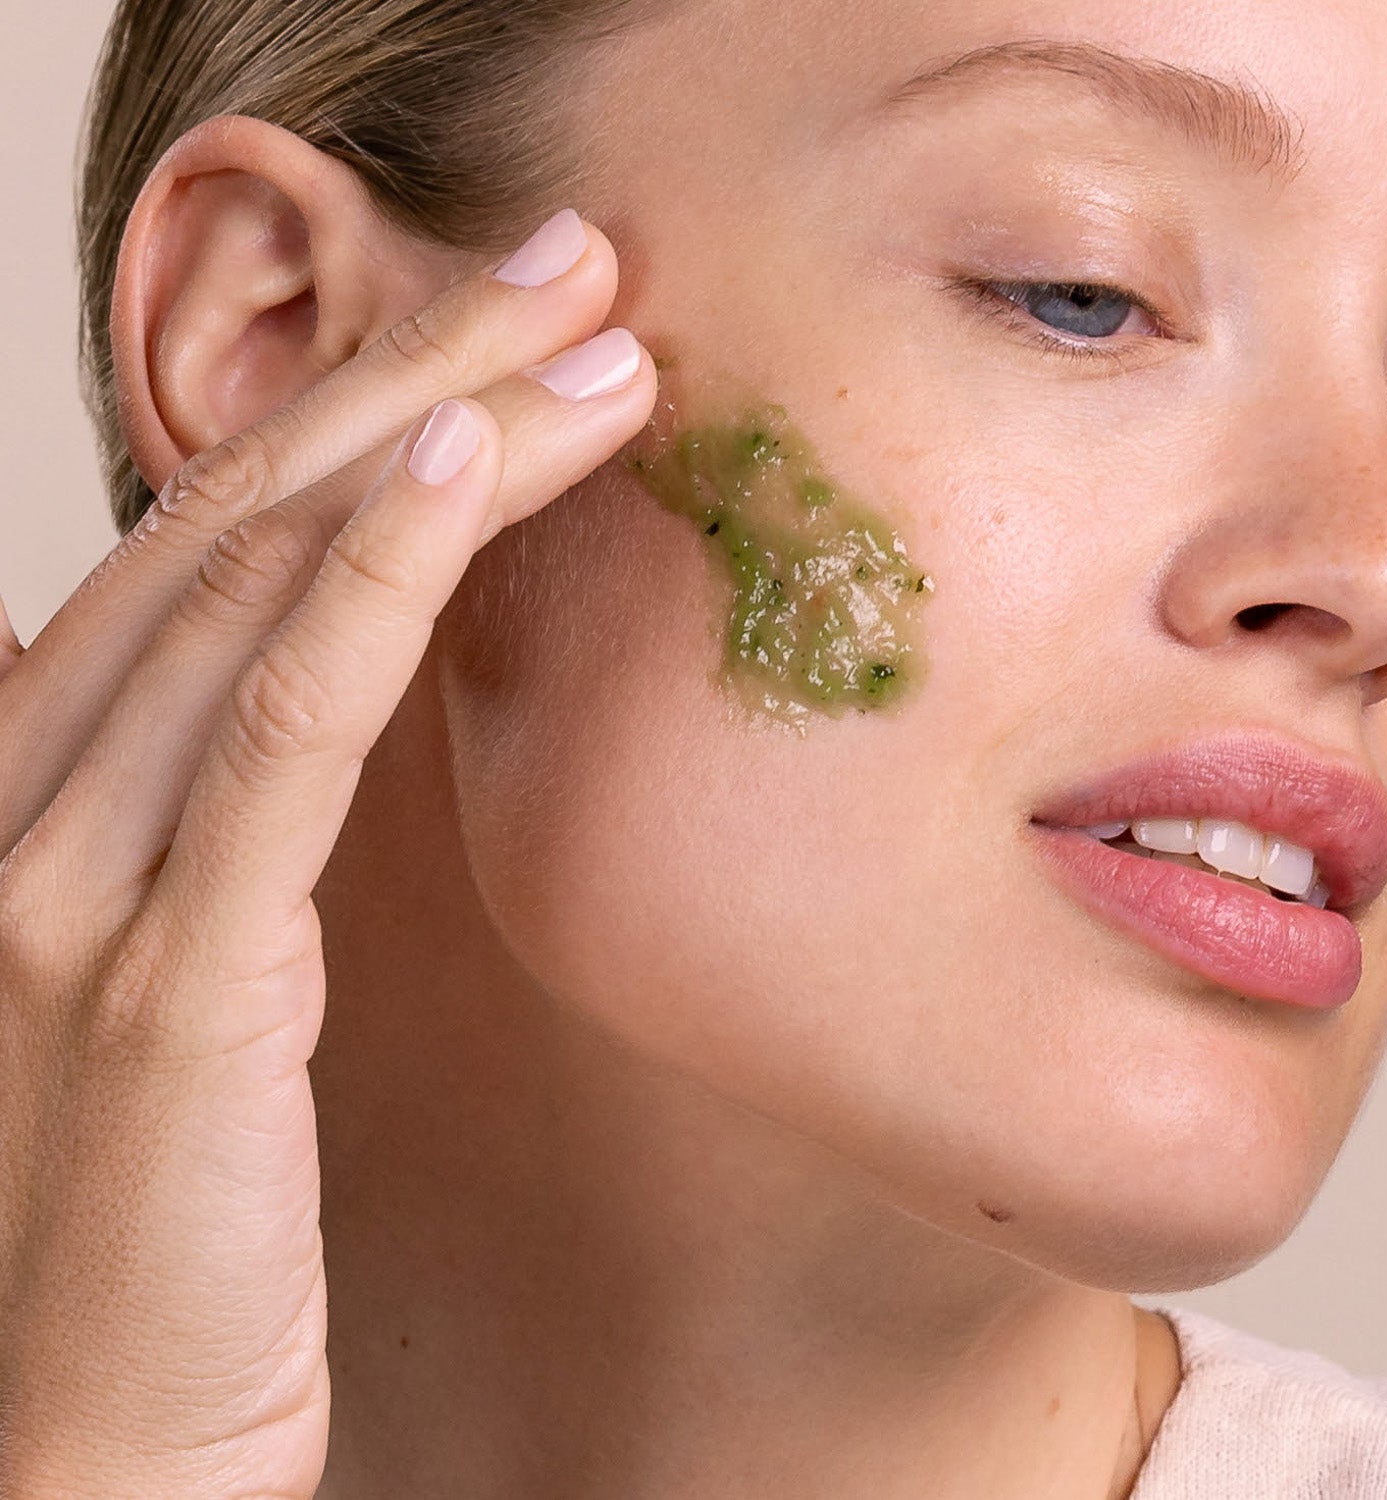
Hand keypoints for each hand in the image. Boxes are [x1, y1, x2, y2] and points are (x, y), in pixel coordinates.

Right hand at [0, 216, 655, 1497]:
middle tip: (576, 260)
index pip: (224, 528)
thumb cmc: (172, 1198)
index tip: (519, 320)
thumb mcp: (203, 952)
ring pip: (268, 583)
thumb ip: (240, 801)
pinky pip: (280, 730)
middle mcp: (21, 786)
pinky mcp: (162, 980)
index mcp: (41, 769)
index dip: (370, 396)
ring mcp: (68, 874)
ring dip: (440, 430)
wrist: (100, 1439)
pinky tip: (467, 462)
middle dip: (418, 359)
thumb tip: (352, 662)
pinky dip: (373, 577)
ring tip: (591, 330)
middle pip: (244, 508)